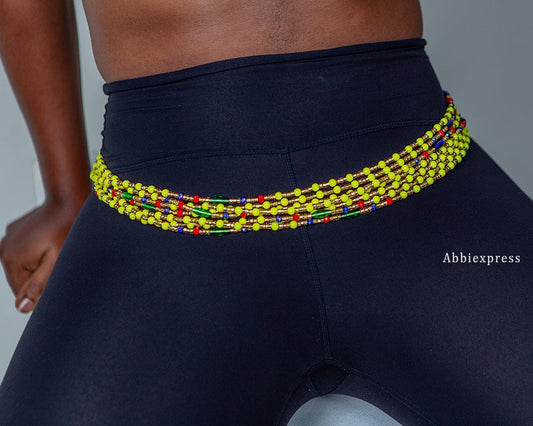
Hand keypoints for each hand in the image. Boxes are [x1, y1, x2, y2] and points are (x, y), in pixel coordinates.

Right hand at [0, 197, 85, 312]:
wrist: (68, 201)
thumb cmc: (66, 229)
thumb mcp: (56, 262)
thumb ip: (39, 286)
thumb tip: (22, 307)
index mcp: (11, 259)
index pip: (22, 293)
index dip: (41, 291)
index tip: (55, 275)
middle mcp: (4, 248)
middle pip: (22, 279)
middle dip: (40, 276)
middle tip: (57, 260)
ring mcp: (9, 238)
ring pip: (24, 265)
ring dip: (39, 263)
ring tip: (54, 249)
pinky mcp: (16, 231)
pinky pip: (25, 251)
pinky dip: (36, 251)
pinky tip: (49, 241)